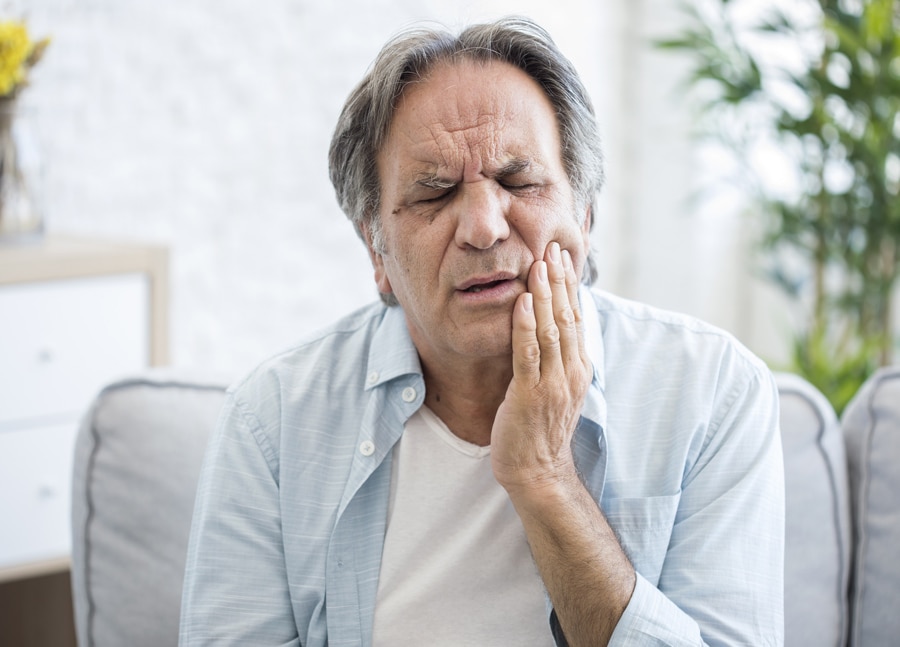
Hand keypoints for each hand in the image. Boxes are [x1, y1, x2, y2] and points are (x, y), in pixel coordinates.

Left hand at [491, 241, 591, 493]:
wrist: (538, 471)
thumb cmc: (541, 429)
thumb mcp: (557, 388)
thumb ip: (558, 357)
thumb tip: (552, 326)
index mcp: (579, 368)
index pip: (576, 318)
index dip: (569, 286)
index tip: (562, 256)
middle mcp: (571, 372)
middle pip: (567, 317)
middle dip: (559, 281)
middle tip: (552, 247)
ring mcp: (553, 383)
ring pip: (551, 330)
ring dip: (544, 295)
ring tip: (539, 264)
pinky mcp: (530, 394)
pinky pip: (528, 354)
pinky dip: (524, 325)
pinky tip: (520, 301)